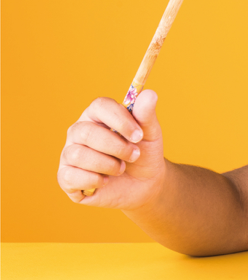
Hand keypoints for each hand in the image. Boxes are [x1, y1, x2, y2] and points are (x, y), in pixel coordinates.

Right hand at [57, 90, 165, 209]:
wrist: (144, 185)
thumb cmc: (144, 154)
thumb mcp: (149, 135)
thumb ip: (146, 115)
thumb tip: (149, 94)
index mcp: (97, 115)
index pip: (100, 106)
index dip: (120, 120)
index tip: (139, 135)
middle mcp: (78, 132)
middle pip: (87, 132)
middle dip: (117, 147)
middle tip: (135, 155)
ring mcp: (69, 153)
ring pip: (79, 155)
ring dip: (108, 165)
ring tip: (121, 168)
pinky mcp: (66, 177)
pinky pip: (71, 176)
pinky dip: (94, 181)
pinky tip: (105, 181)